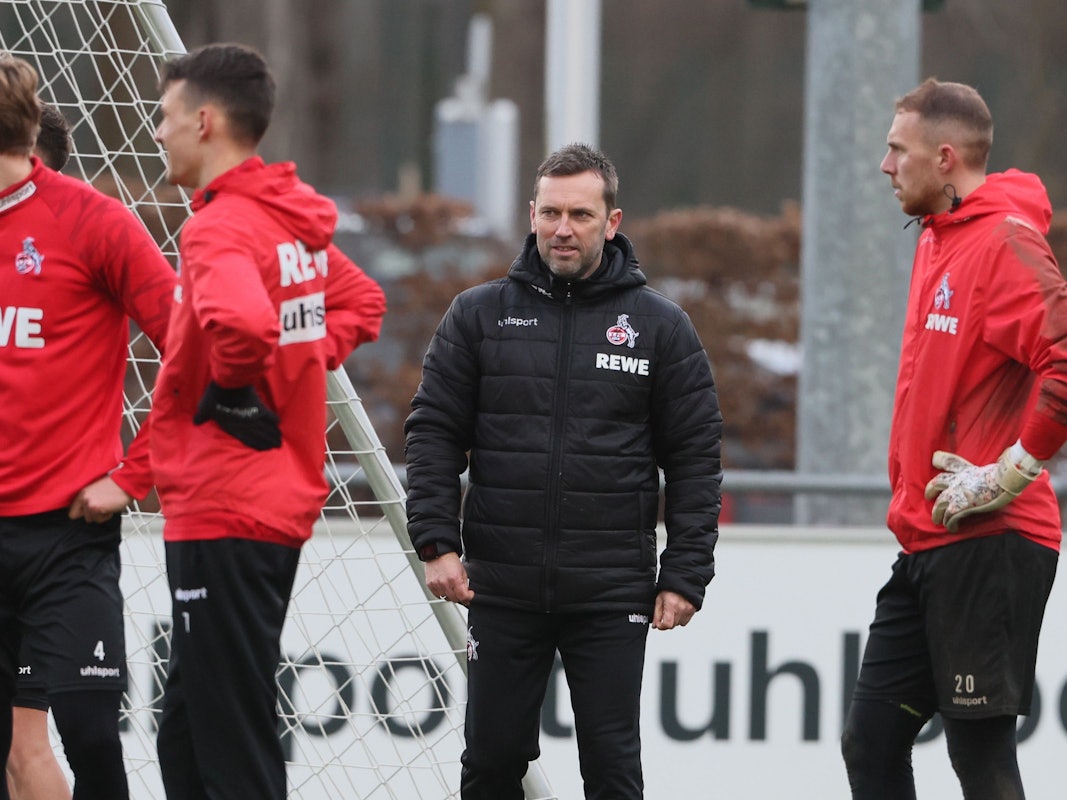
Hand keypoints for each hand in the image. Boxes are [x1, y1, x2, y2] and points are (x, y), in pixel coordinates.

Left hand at [69, 476, 132, 522]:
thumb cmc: (116, 484)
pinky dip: (106, 516)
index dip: (82, 513)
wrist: (125, 482)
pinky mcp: (97, 509)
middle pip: (84, 517)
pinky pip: (100, 520)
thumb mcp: (97, 489)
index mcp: (82, 493)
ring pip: (92, 519)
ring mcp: (89, 504)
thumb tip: (87, 508)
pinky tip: (111, 507)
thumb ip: (89, 498)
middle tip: (102, 507)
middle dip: (94, 514)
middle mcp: (84, 499)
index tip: (89, 512)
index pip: (72, 512)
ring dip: (101, 515)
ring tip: (108, 506)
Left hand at [193, 381, 280, 450]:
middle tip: (277, 446)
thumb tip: (195, 422)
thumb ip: (202, 417)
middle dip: (268, 442)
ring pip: (266, 428)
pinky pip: (269, 415)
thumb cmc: (215, 398)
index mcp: (232, 427)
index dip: (256, 445)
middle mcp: (245, 425)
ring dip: (273, 434)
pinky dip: (274, 420)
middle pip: (260, 436)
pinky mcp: (259, 406)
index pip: (246, 439)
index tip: (265, 449)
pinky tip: (278, 423)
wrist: (227, 385)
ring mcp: (253, 416)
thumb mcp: (204, 408)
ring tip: (280, 440)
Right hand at [424, 552, 474, 605]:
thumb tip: (466, 594)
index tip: (469, 595)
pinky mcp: (430, 585)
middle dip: (460, 597)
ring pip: (446, 598)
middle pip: (455, 599)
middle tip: (462, 593)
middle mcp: (445, 583)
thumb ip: (464, 584)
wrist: (438, 553)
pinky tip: (445, 588)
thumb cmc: (450, 560)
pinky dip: (442, 594)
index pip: (463, 596)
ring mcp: (436, 585)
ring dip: (451, 596)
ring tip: (452, 588)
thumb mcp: (462, 570)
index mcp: (455, 579)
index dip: (468, 597)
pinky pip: (438, 595)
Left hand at [653, 590, 695, 629]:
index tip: (658, 624)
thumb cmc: (670, 588)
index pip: (667, 624)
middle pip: (673, 625)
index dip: (661, 626)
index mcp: (671, 604)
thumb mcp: (659, 599)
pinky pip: (686, 621)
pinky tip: (679, 610)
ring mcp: (688, 610)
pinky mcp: (693, 610)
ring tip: (672, 610)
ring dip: (675, 620)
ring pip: (680, 624)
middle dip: (667, 622)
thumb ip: (657, 613)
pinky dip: (681, 618)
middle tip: (665, 614)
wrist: (683, 580)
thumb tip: (655, 625)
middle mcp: (681, 608)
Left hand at [924, 446, 1042, 531]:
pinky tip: (952, 528)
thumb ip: (984, 471)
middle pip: (936, 483)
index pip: (949, 462)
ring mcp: (956, 494)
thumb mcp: (989, 468)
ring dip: (937, 514)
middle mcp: (956, 481)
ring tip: (937, 521)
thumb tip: (995, 470)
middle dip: (930, 490)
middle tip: (928, 497)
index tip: (934, 459)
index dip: (940, 460)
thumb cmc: (1002, 475)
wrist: (1003, 481)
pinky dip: (950, 524)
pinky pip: (950, 518)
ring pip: (939, 504)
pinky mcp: (960, 507)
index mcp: (964, 471)